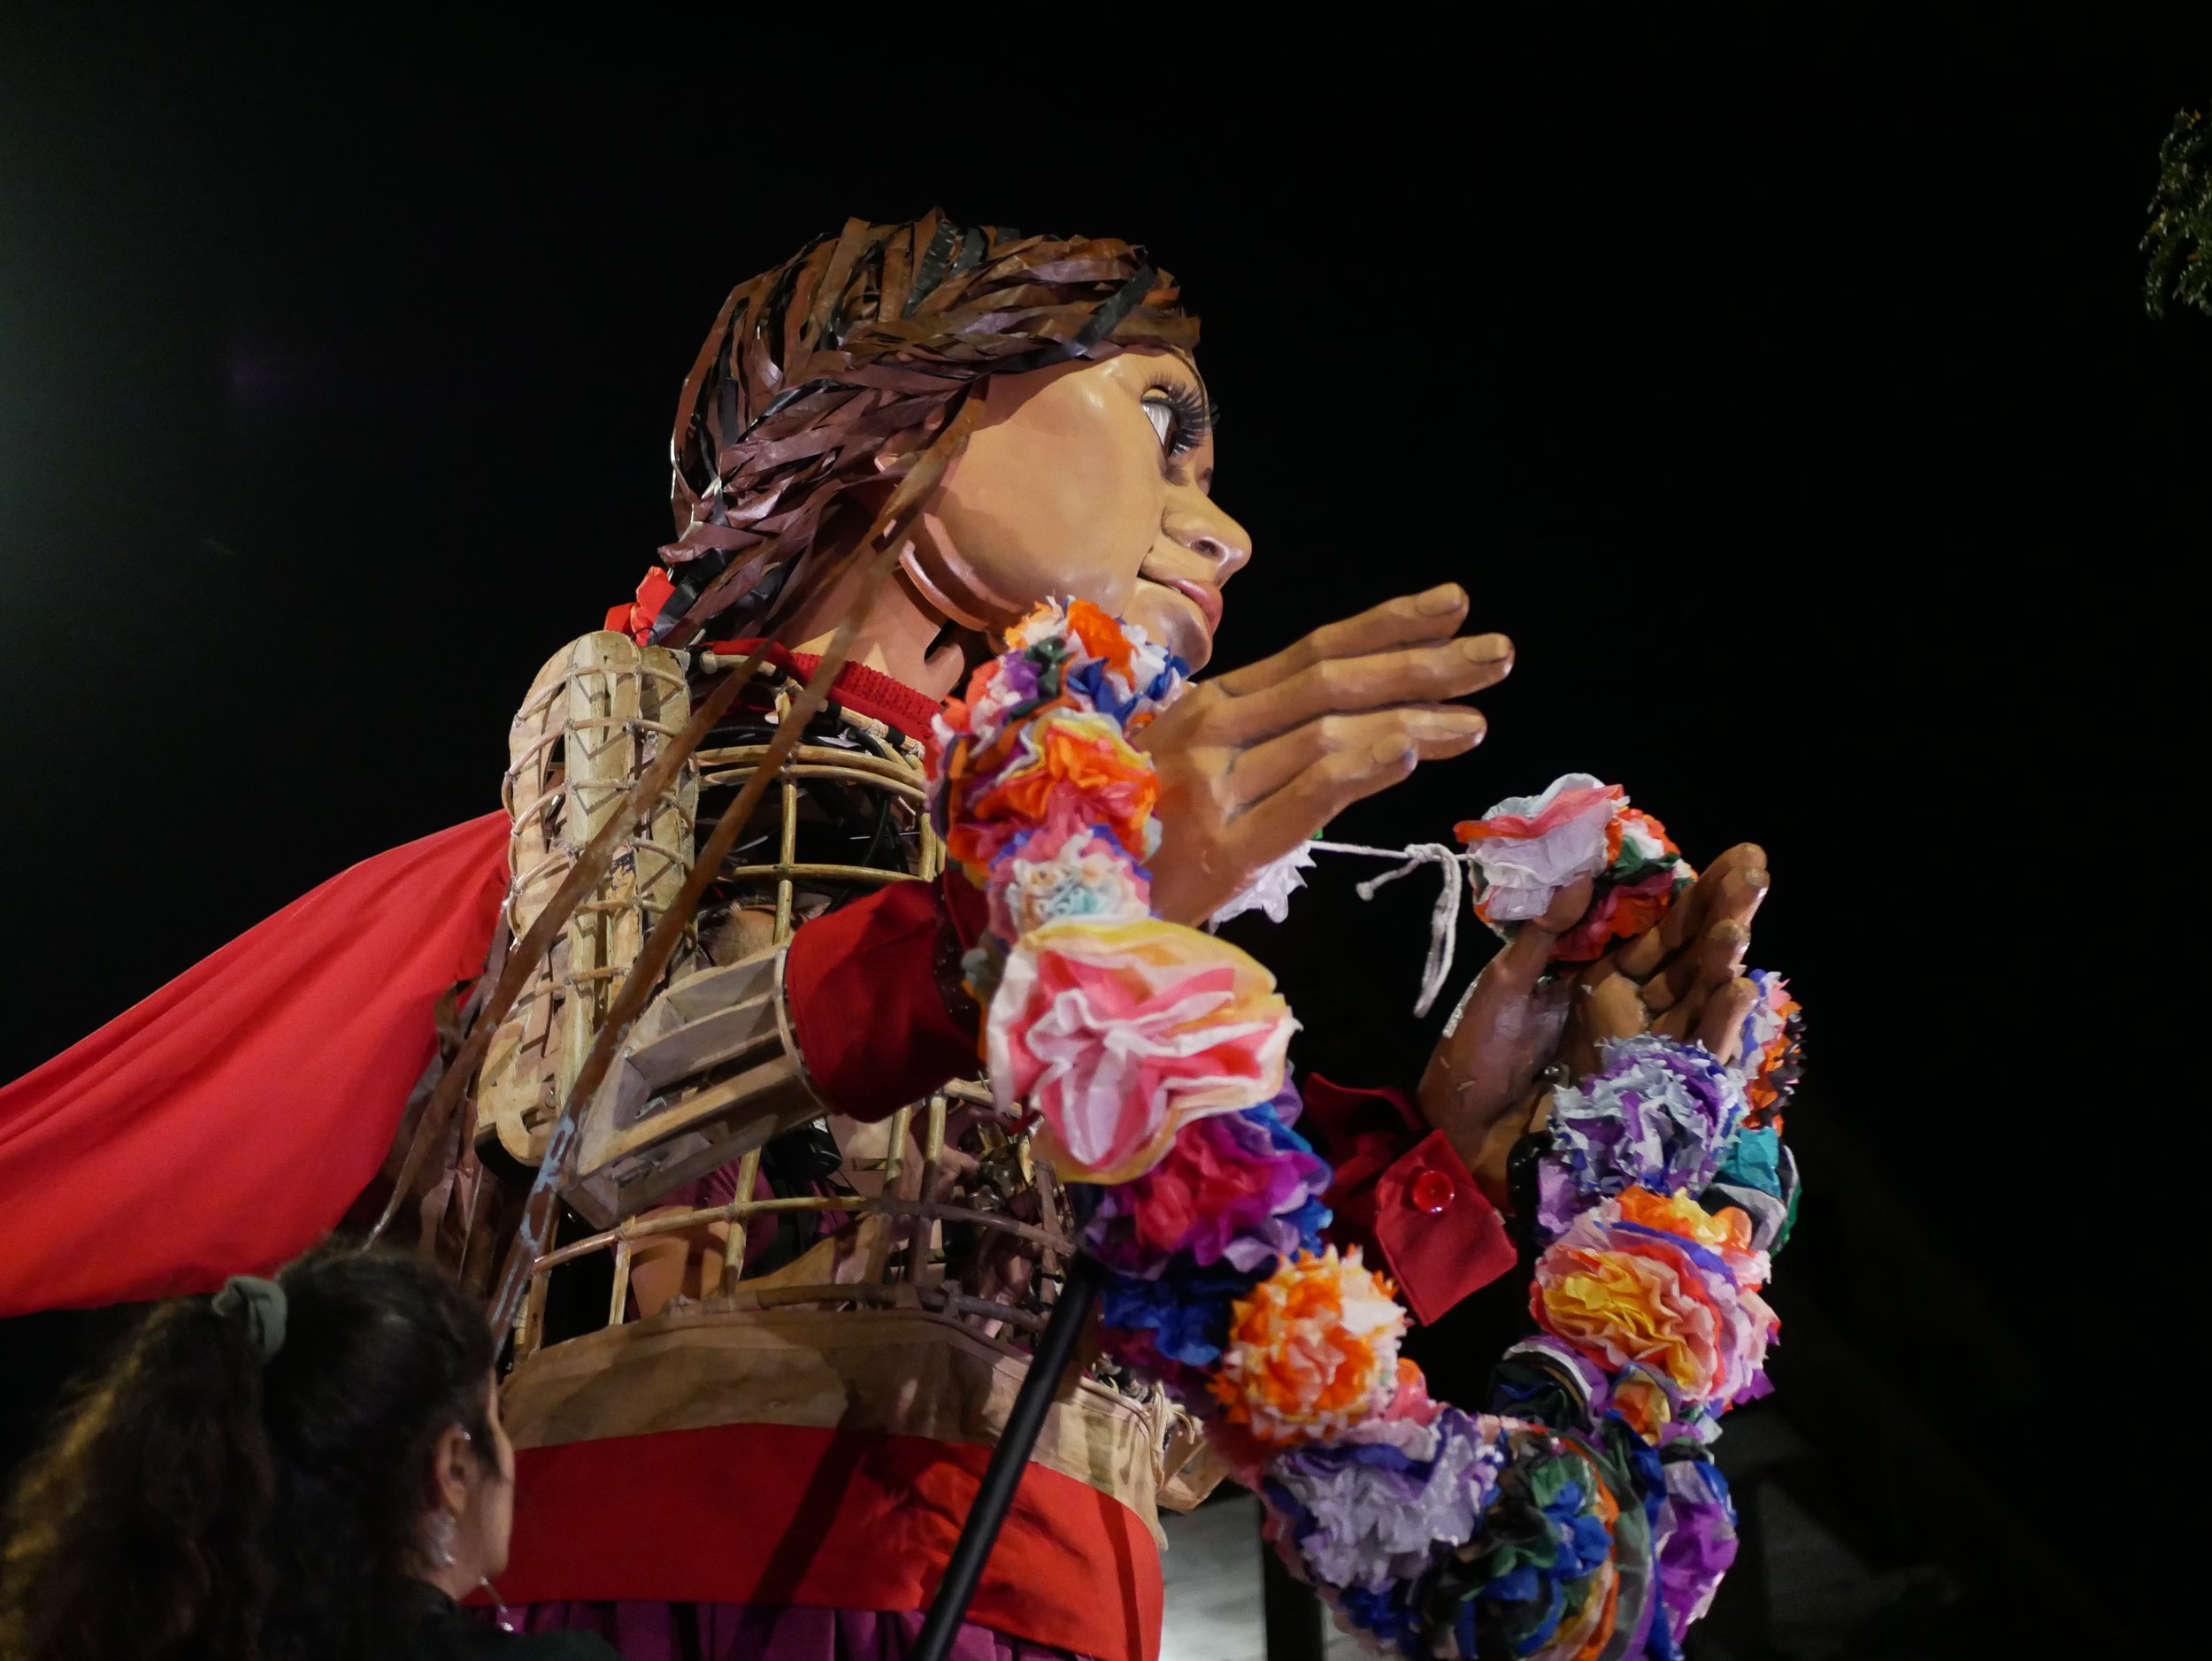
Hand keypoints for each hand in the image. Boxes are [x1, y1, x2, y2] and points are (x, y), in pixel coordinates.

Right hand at [1135, 586, 1511, 924]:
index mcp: (1204, 708)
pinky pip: (1306, 794)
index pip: (1309, 652)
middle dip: (1423, 663)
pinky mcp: (1220, 849)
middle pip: (1331, 680)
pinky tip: (1412, 753)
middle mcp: (1208, 732)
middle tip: (1497, 653)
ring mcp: (1213, 787)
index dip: (1386, 626)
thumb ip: (1254, 745)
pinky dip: (1363, 767)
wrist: (1061, 913)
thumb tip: (1359, 728)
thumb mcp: (1185, 772)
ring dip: (1413, 722)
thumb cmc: (1128, 844)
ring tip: (1475, 720)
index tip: (1453, 604)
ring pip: (1330, 733)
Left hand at [1418, 843, 1771, 1201]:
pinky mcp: (1648, 1087)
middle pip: (1691, 958)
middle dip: (1724, 917)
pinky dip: (1718, 1027)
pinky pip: (1693, 1054)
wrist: (1466, 1127)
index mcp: (1601, 976)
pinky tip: (1739, 990)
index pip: (1661, 929)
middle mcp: (1633, 1007)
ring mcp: (1644, 1046)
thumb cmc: (1480, 1053)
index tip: (1737, 858)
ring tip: (1740, 931)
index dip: (1697, 896)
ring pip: (1699, 1000)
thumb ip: (1545, 932)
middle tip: (1755, 877)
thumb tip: (1582, 874)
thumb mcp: (1508, 983)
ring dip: (1722, 967)